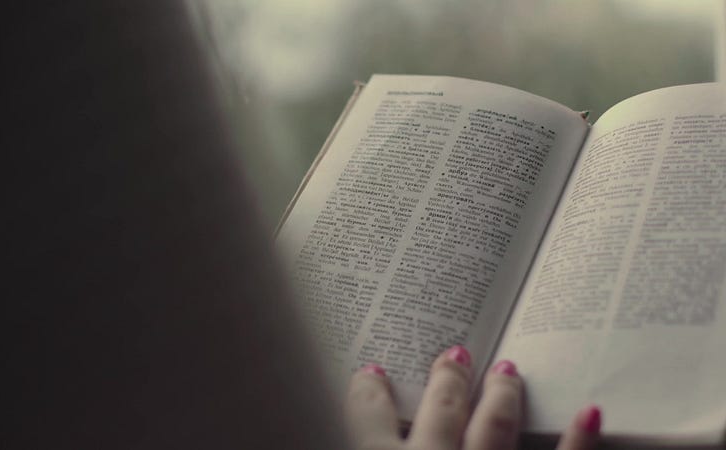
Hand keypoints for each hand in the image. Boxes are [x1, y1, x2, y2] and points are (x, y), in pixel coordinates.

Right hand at [345, 346, 600, 449]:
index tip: (370, 374)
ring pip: (493, 429)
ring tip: (508, 368)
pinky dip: (579, 440)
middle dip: (446, 381)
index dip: (368, 395)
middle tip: (454, 353)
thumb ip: (357, 441)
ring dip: (501, 396)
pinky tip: (590, 411)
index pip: (367, 419)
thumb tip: (327, 448)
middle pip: (439, 413)